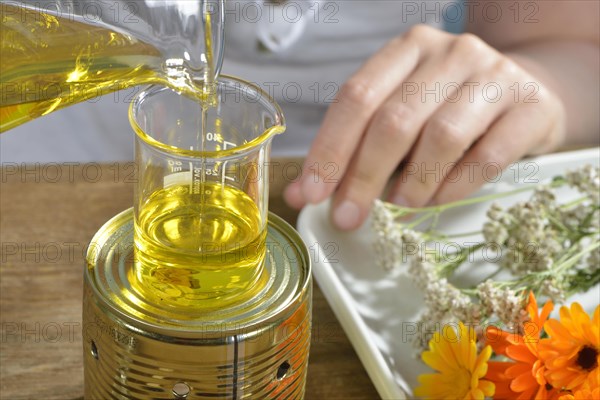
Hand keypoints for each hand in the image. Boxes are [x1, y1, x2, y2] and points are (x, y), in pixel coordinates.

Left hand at [284, 25, 565, 229]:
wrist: (527, 91)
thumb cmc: (449, 108)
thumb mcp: (399, 114)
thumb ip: (353, 148)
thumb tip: (302, 193)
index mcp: (407, 49)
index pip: (356, 98)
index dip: (329, 149)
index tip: (311, 194)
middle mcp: (450, 53)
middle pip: (393, 120)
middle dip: (362, 177)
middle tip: (347, 217)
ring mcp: (494, 75)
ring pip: (440, 137)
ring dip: (412, 184)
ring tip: (399, 207)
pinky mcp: (531, 105)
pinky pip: (486, 157)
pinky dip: (454, 187)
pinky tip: (437, 200)